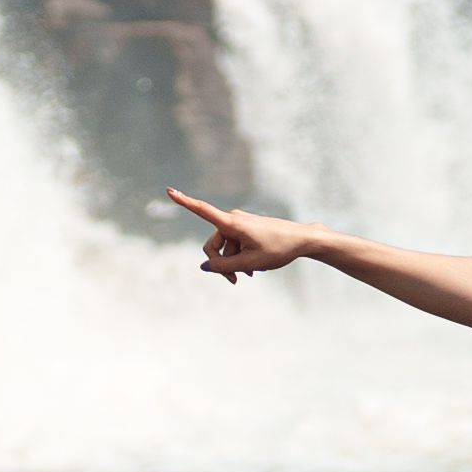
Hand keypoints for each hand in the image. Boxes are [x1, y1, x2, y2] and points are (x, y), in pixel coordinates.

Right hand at [165, 190, 308, 281]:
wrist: (302, 239)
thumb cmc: (278, 249)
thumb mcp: (250, 262)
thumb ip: (224, 267)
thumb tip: (204, 266)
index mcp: (233, 223)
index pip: (203, 210)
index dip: (184, 201)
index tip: (169, 190)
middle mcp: (233, 219)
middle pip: (213, 244)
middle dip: (220, 263)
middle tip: (234, 281)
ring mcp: (240, 224)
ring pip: (225, 248)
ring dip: (233, 262)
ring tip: (252, 273)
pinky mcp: (246, 228)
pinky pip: (235, 244)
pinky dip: (240, 256)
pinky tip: (254, 267)